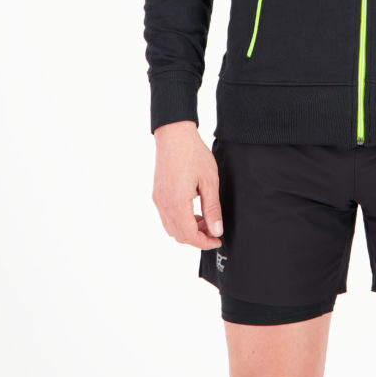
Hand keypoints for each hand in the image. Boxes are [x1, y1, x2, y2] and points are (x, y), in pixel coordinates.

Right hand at [152, 121, 223, 249]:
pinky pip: (166, 217)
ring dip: (188, 230)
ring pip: (171, 228)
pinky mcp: (157, 194)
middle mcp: (164, 204)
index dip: (204, 242)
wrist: (174, 134)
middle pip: (179, 235)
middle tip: (214, 230)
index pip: (190, 235)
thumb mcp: (209, 181)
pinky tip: (193, 210)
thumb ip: (212, 208)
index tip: (217, 240)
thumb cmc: (193, 153)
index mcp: (177, 203)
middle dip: (197, 237)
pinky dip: (180, 221)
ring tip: (205, 219)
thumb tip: (216, 231)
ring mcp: (158, 200)